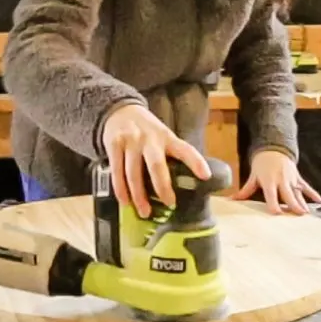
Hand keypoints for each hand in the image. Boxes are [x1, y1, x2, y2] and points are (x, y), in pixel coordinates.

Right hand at [101, 103, 210, 217]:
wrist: (120, 110)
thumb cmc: (146, 131)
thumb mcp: (163, 136)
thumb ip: (171, 155)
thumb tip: (184, 185)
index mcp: (167, 138)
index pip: (185, 150)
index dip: (196, 162)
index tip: (206, 176)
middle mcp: (150, 138)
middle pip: (156, 165)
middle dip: (162, 187)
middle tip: (168, 204)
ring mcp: (131, 141)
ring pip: (134, 172)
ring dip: (138, 195)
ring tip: (144, 212)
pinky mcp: (114, 144)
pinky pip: (116, 170)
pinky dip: (120, 189)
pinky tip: (125, 201)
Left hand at [231, 149, 320, 214]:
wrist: (273, 148)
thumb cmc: (261, 164)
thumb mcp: (253, 176)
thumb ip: (245, 190)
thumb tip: (231, 200)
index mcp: (269, 181)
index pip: (271, 194)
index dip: (274, 204)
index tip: (277, 213)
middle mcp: (281, 180)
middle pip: (288, 194)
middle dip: (293, 204)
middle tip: (298, 214)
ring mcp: (291, 179)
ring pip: (298, 192)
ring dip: (303, 202)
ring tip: (307, 213)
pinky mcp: (297, 177)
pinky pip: (306, 186)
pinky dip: (313, 193)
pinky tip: (320, 201)